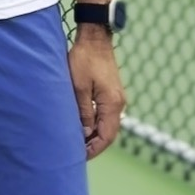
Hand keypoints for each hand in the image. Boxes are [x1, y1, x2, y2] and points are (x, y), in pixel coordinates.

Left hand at [68, 28, 125, 159]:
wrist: (95, 37)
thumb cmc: (84, 59)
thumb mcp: (78, 87)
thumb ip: (82, 112)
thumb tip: (84, 134)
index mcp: (112, 104)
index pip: (106, 136)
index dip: (93, 149)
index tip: (79, 157)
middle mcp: (118, 103)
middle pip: (109, 133)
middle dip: (94, 145)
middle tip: (76, 153)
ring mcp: (116, 97)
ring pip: (108, 124)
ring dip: (95, 135)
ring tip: (77, 142)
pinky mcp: (112, 92)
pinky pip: (106, 115)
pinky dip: (96, 124)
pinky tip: (84, 126)